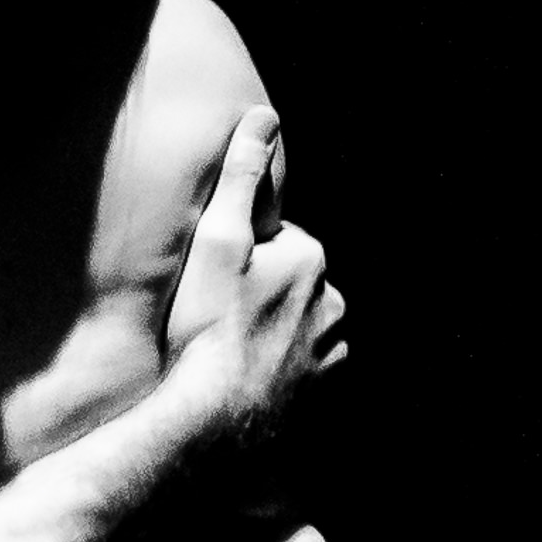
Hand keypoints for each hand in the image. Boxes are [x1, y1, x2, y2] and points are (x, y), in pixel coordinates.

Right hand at [161, 113, 344, 448]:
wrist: (215, 423)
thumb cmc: (208, 328)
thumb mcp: (216, 240)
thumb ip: (241, 178)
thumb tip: (263, 118)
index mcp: (311, 260)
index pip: (278, 241)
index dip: (242, 256)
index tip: (212, 279)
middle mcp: (332, 305)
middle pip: (292, 286)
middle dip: (262, 294)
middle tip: (214, 317)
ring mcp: (328, 355)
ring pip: (301, 330)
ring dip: (274, 336)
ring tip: (229, 353)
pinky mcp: (319, 397)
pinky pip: (302, 375)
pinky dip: (282, 375)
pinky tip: (248, 383)